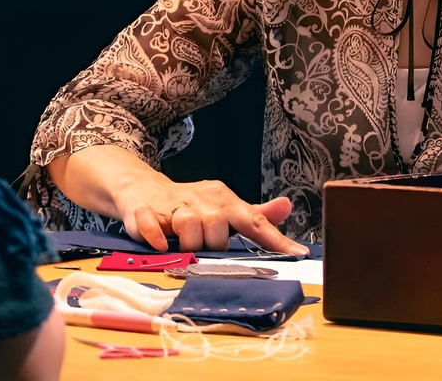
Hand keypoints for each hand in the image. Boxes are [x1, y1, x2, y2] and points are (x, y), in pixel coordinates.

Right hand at [115, 178, 309, 255]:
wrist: (143, 188)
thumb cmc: (190, 203)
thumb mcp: (224, 207)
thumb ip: (255, 214)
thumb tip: (286, 207)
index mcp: (223, 199)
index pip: (254, 220)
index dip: (275, 239)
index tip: (297, 254)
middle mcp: (201, 198)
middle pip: (218, 226)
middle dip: (213, 245)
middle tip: (203, 247)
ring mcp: (173, 203)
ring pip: (189, 224)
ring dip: (187, 243)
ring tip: (182, 245)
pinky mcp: (146, 211)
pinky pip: (151, 225)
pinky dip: (156, 236)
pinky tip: (161, 243)